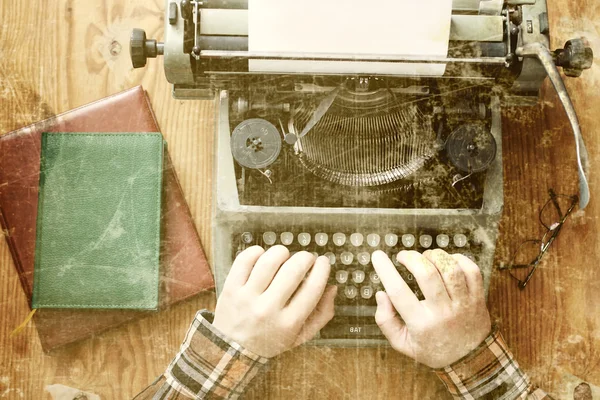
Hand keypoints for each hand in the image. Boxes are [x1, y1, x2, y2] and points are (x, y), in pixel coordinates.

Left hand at [212, 245, 336, 357]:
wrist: (233, 352)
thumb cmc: (271, 341)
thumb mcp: (301, 336)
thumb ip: (321, 314)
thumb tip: (332, 287)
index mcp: (289, 323)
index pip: (313, 287)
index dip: (322, 268)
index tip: (323, 262)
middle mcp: (268, 309)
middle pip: (293, 270)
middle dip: (305, 257)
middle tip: (306, 258)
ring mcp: (247, 298)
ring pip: (269, 261)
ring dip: (282, 252)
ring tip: (284, 256)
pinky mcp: (231, 288)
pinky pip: (244, 260)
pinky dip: (257, 252)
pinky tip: (263, 256)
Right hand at [372, 249, 491, 368]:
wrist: (470, 361)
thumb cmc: (432, 349)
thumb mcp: (402, 343)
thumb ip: (386, 320)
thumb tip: (381, 294)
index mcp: (421, 323)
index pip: (398, 291)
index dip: (385, 270)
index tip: (377, 256)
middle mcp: (442, 312)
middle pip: (427, 273)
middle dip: (411, 258)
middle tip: (404, 256)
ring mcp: (463, 304)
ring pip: (450, 268)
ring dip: (434, 256)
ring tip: (426, 257)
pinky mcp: (478, 298)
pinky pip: (471, 270)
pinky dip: (458, 259)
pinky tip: (447, 261)